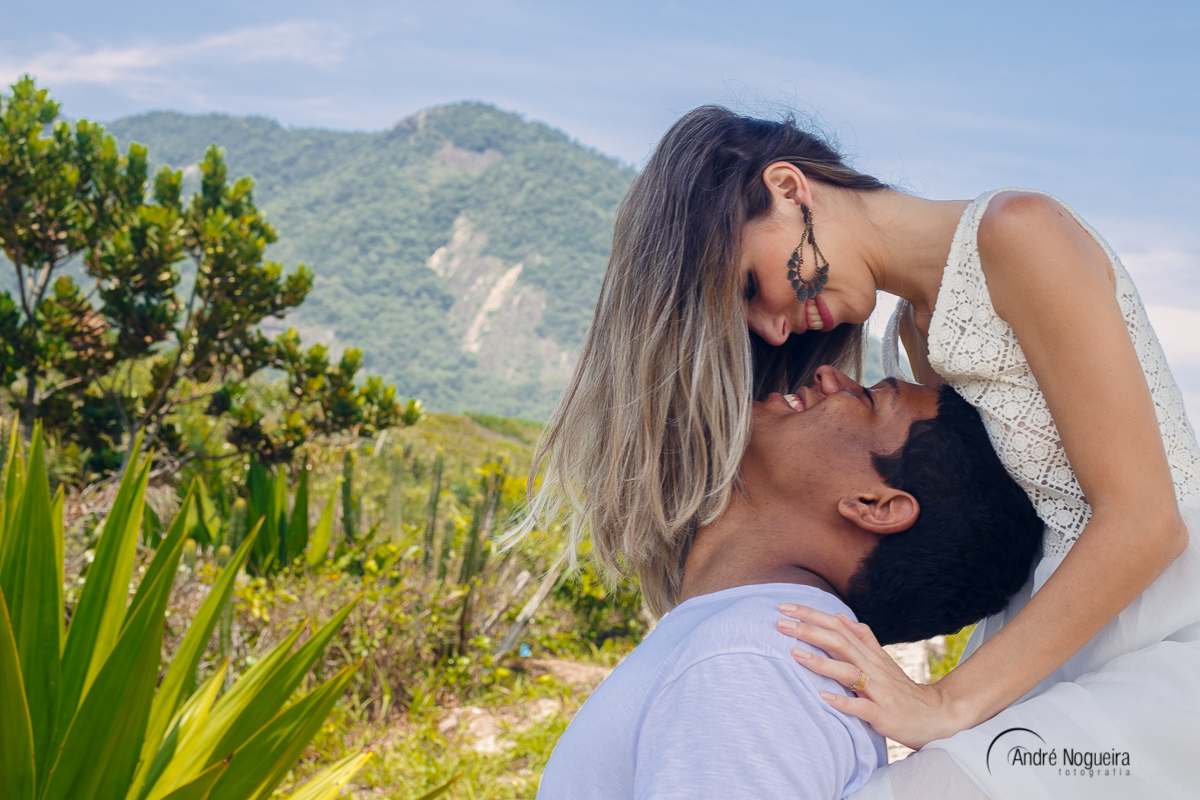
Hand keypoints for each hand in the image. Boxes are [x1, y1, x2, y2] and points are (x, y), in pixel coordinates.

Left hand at [776, 604, 969, 748]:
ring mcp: (878, 691)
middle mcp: (872, 668)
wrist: (936, 716)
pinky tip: (824, 697)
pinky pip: (862, 708)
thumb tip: (838, 616)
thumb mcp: (882, 659)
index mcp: (869, 654)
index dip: (811, 615)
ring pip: (848, 672)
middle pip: (839, 643)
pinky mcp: (883, 715)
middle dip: (808, 631)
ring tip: (794, 654)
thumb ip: (862, 637)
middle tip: (779, 623)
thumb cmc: (901, 689)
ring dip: (820, 663)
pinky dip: (843, 702)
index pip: (837, 627)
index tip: (784, 607)